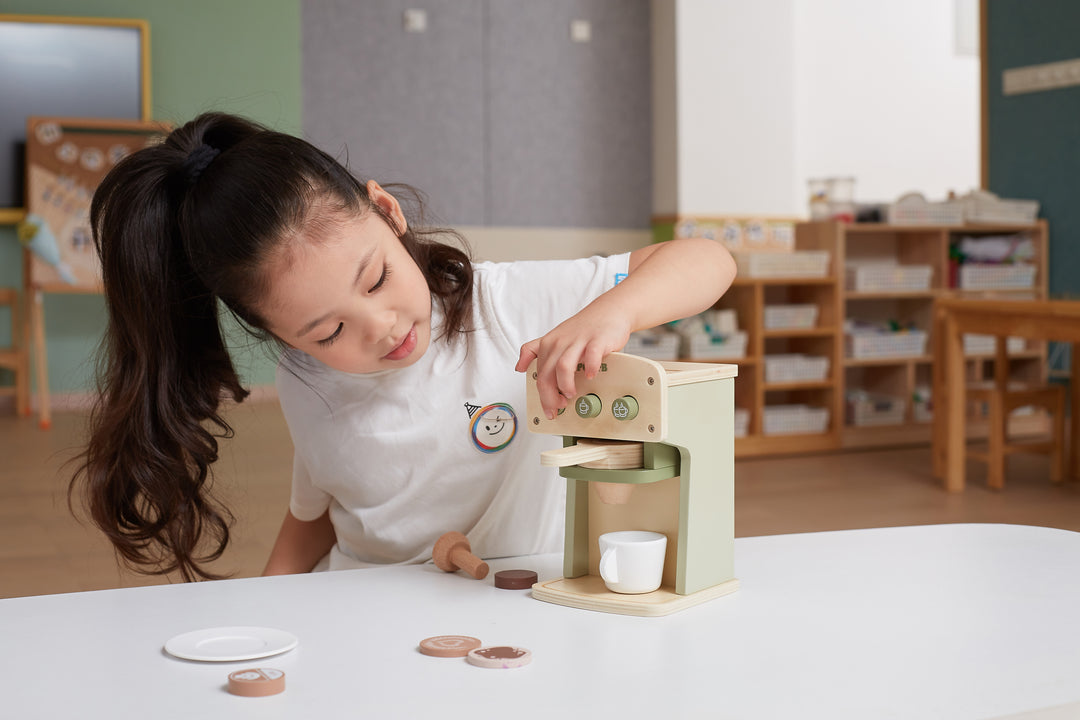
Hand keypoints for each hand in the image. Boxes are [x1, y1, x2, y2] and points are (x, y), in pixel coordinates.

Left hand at [515, 306, 631, 418]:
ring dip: (565, 384)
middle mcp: (561, 342)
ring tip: (570, 393)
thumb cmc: (583, 329)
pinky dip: (590, 368)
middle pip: (547, 373)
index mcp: (549, 344)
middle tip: (559, 406)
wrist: (609, 310)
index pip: (539, 374)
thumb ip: (534, 351)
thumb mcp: (554, 338)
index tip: (548, 408)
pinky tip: (591, 376)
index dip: (542, 395)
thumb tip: (519, 367)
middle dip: (550, 395)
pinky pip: (591, 355)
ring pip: (563, 366)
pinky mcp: (597, 339)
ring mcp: (579, 340)